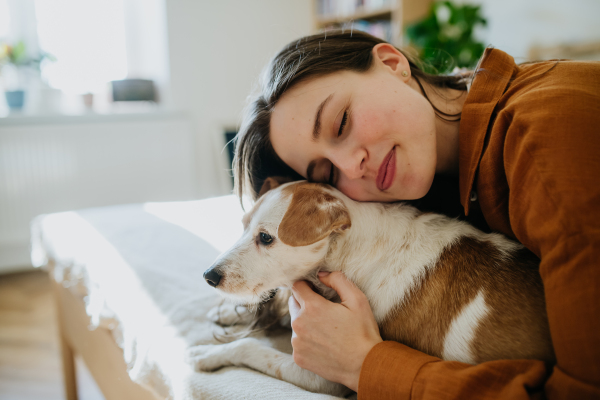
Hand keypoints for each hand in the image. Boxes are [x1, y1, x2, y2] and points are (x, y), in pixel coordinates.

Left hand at [288, 271, 382, 391]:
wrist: (364, 366)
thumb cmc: (363, 332)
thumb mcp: (357, 299)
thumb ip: (338, 280)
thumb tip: (321, 274)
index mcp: (312, 307)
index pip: (297, 286)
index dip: (307, 285)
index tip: (316, 290)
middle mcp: (299, 324)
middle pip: (294, 304)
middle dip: (305, 303)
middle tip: (324, 310)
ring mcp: (297, 342)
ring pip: (295, 323)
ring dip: (306, 322)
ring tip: (326, 329)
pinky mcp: (298, 357)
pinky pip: (298, 342)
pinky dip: (307, 340)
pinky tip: (324, 343)